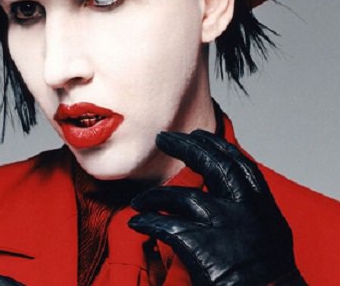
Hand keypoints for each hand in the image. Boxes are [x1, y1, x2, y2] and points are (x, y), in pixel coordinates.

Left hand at [128, 130, 305, 285]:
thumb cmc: (268, 281)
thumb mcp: (269, 238)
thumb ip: (250, 213)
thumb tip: (226, 197)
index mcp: (264, 208)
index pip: (241, 165)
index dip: (218, 147)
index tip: (200, 135)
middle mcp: (246, 211)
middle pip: (214, 166)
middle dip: (187, 147)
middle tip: (164, 137)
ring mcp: (224, 226)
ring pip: (183, 197)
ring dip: (156, 196)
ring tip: (139, 201)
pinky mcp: (202, 247)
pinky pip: (166, 226)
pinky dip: (148, 222)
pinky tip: (136, 223)